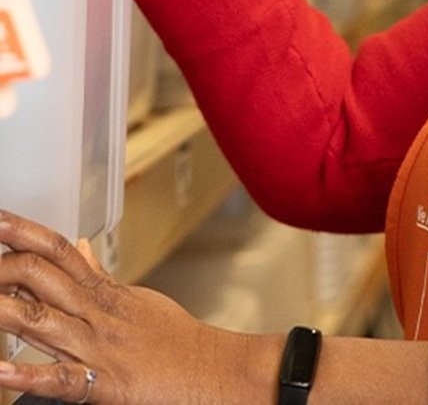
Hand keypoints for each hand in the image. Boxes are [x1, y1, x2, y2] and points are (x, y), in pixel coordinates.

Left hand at [0, 209, 274, 404]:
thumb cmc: (178, 341)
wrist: (216, 371)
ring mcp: (97, 348)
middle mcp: (96, 314)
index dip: (22, 232)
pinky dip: (27, 374)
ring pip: (41, 321)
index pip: (58, 250)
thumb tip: (83, 249)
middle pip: (42, 276)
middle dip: (3, 266)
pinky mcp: (103, 385)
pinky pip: (60, 379)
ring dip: (2, 310)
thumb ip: (103, 277)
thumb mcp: (141, 299)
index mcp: (105, 292)